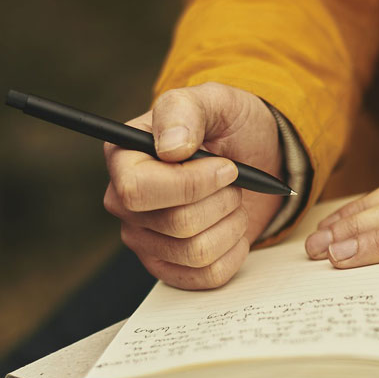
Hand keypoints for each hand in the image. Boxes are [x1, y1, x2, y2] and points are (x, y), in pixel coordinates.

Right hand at [104, 82, 283, 288]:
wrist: (255, 158)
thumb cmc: (228, 127)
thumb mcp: (214, 101)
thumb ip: (186, 111)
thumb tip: (170, 148)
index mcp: (123, 158)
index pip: (137, 191)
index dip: (189, 185)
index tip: (225, 167)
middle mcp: (125, 203)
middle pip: (176, 224)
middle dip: (221, 201)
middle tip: (232, 181)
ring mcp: (145, 239)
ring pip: (197, 252)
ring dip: (232, 224)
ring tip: (232, 202)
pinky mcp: (170, 267)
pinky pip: (208, 276)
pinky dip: (234, 251)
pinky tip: (232, 228)